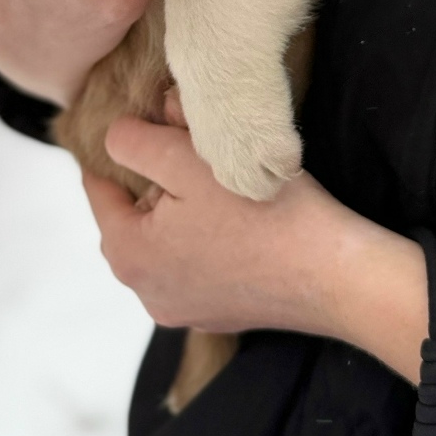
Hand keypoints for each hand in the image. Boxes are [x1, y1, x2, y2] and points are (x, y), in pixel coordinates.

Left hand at [83, 113, 360, 333]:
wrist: (335, 276)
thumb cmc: (260, 214)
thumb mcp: (188, 160)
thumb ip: (138, 141)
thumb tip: (116, 135)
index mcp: (128, 255)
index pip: (100, 188)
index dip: (122, 149)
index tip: (146, 123)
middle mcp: (146, 292)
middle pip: (133, 214)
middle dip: (154, 177)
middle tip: (188, 145)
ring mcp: (184, 308)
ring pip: (165, 238)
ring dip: (180, 207)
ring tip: (215, 178)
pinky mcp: (219, 312)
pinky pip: (195, 262)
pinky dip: (206, 236)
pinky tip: (237, 217)